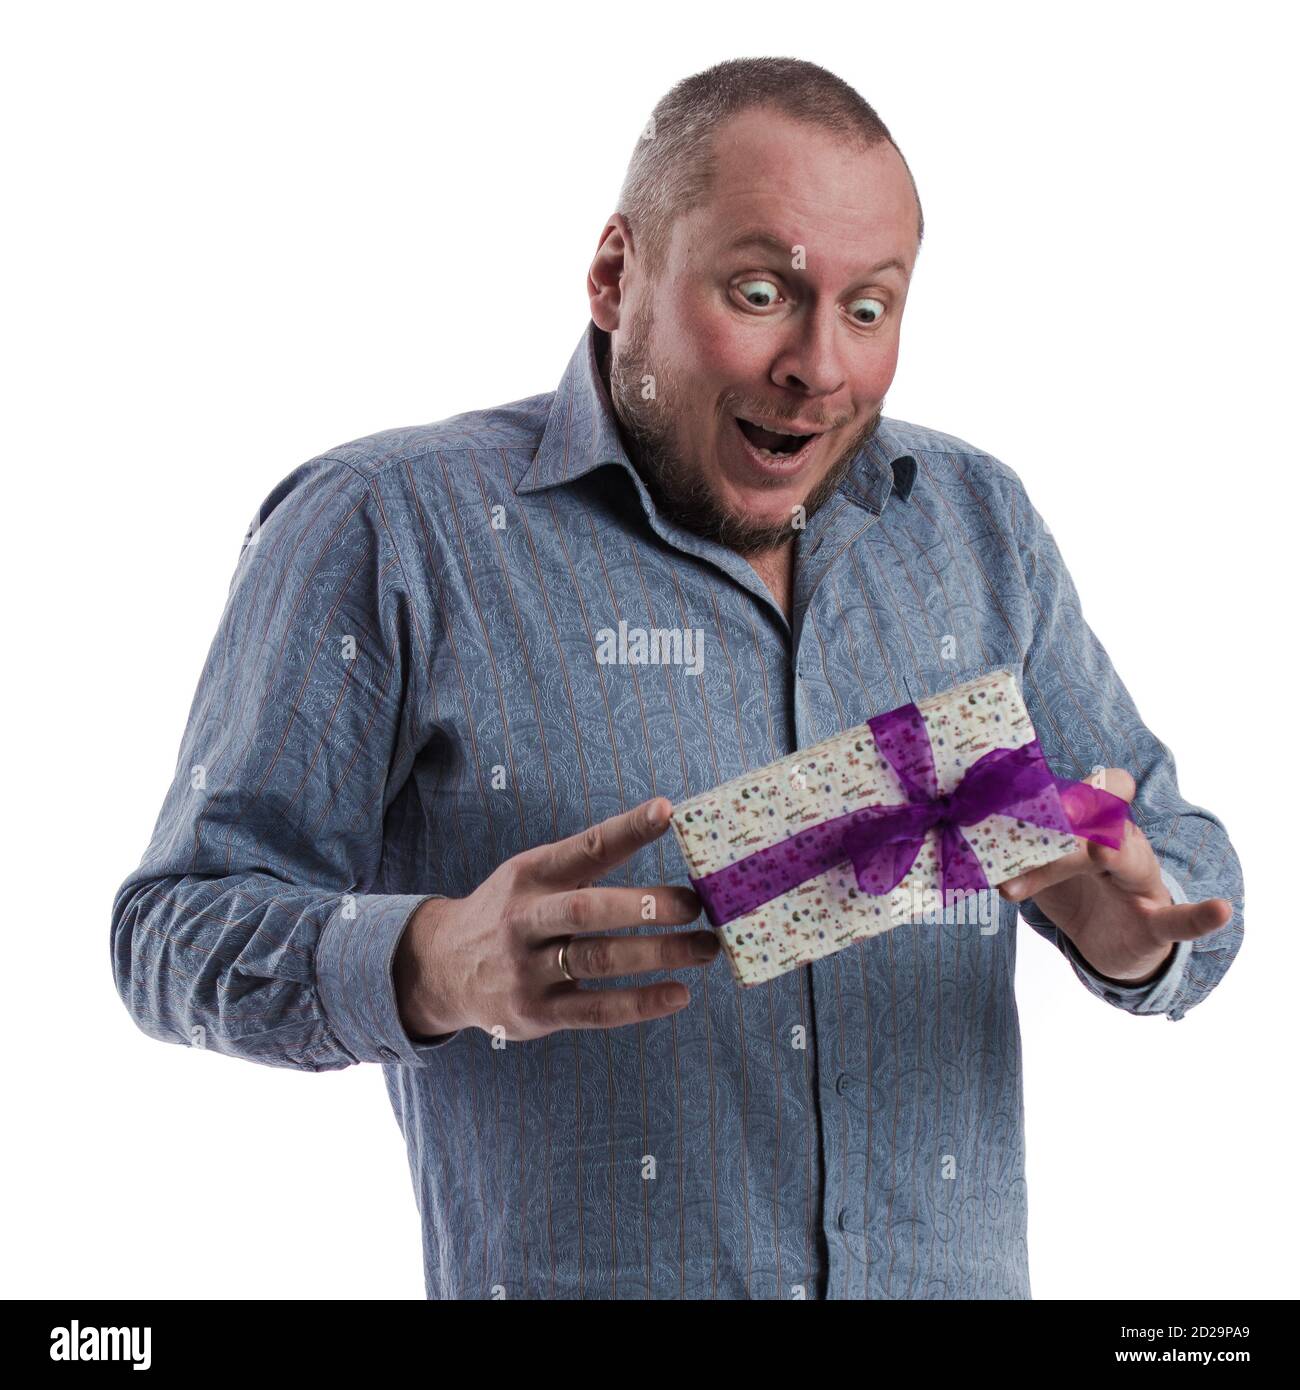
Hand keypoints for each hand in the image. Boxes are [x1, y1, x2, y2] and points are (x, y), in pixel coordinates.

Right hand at [393, 797, 713, 1041]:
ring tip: (705, 948)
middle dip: (646, 906)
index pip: (584, 847)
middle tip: (696, 905)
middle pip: (589, 911)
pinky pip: (596, 1011)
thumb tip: (663, 832)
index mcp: (531, 875)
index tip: (667, 812)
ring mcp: (529, 969)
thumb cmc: (512, 911)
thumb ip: (587, 861)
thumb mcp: (532, 874)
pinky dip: (641, 1004)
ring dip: (660, 955)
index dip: (626, 829)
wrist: (443, 968)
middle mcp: (526, 920)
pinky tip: (678, 993)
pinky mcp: (537, 1013)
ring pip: (600, 961)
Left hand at [997, 768, 1231, 983]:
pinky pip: (1184, 918)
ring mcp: (1143, 882)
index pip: (1097, 790)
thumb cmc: (1075, 892)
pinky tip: (1220, 910)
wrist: (1108, 941)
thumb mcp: (1044, 872)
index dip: (1067, 787)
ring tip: (1097, 853)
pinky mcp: (1158, 922)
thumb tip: (982, 856)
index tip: (1022, 796)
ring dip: (1101, 859)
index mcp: (1097, 826)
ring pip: (1127, 859)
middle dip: (1057, 834)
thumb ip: (1019, 859)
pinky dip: (1202, 915)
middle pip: (1096, 824)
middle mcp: (1124, 845)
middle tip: (1018, 850)